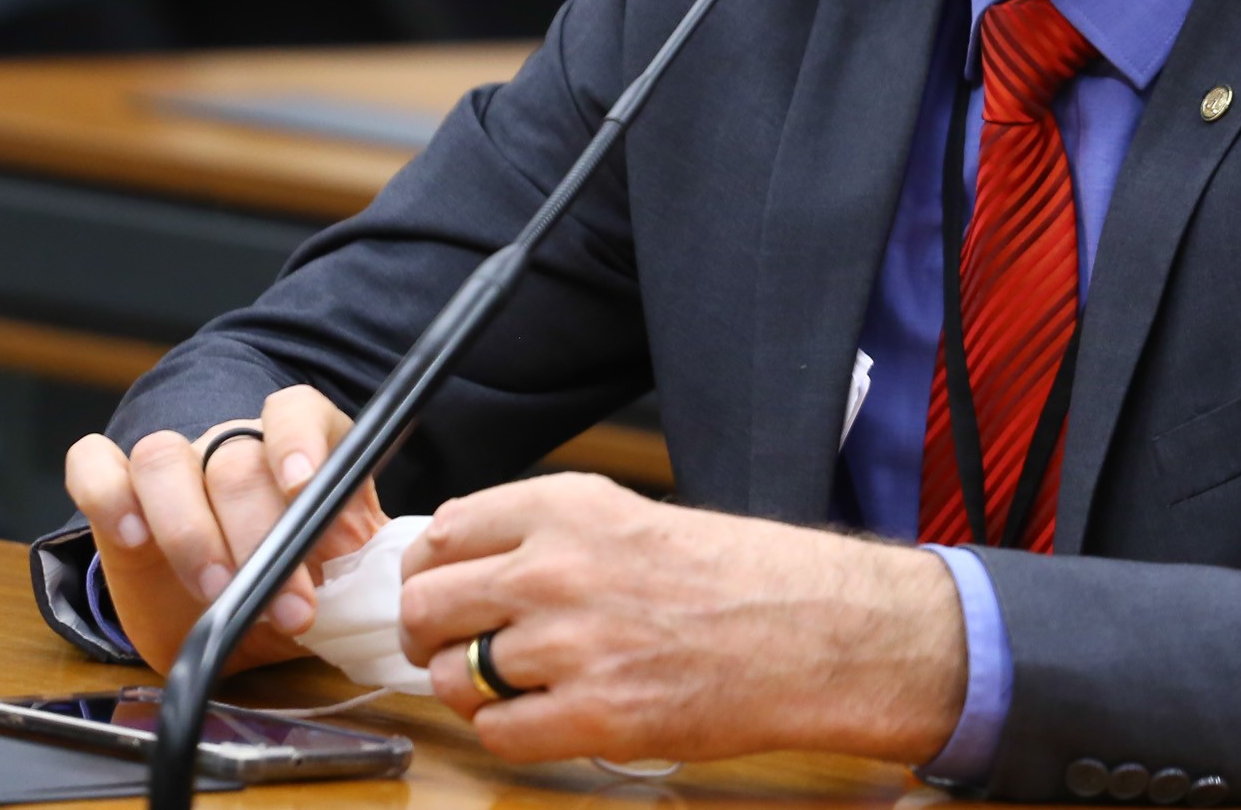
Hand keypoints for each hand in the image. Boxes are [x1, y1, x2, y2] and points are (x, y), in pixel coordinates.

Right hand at [63, 385, 391, 673]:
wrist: (230, 618)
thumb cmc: (291, 590)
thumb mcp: (334, 584)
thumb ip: (348, 567)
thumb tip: (354, 557)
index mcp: (298, 450)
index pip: (295, 412)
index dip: (298, 440)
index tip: (304, 488)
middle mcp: (232, 447)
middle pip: (235, 459)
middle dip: (260, 536)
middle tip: (289, 606)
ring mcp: (173, 466)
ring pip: (164, 457)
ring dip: (189, 528)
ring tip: (216, 586)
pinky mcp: (117, 493)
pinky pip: (93, 464)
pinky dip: (106, 492)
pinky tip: (132, 537)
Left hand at [396, 473, 965, 765]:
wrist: (813, 629)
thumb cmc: (738, 575)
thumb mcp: (632, 516)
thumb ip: (545, 532)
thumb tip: (461, 560)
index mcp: (568, 507)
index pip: (442, 535)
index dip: (433, 571)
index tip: (442, 589)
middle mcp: (558, 568)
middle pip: (428, 605)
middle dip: (433, 633)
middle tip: (455, 646)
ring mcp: (571, 645)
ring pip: (452, 676)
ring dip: (473, 688)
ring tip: (519, 685)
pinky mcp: (592, 716)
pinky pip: (496, 733)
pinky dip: (509, 732)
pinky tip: (548, 715)